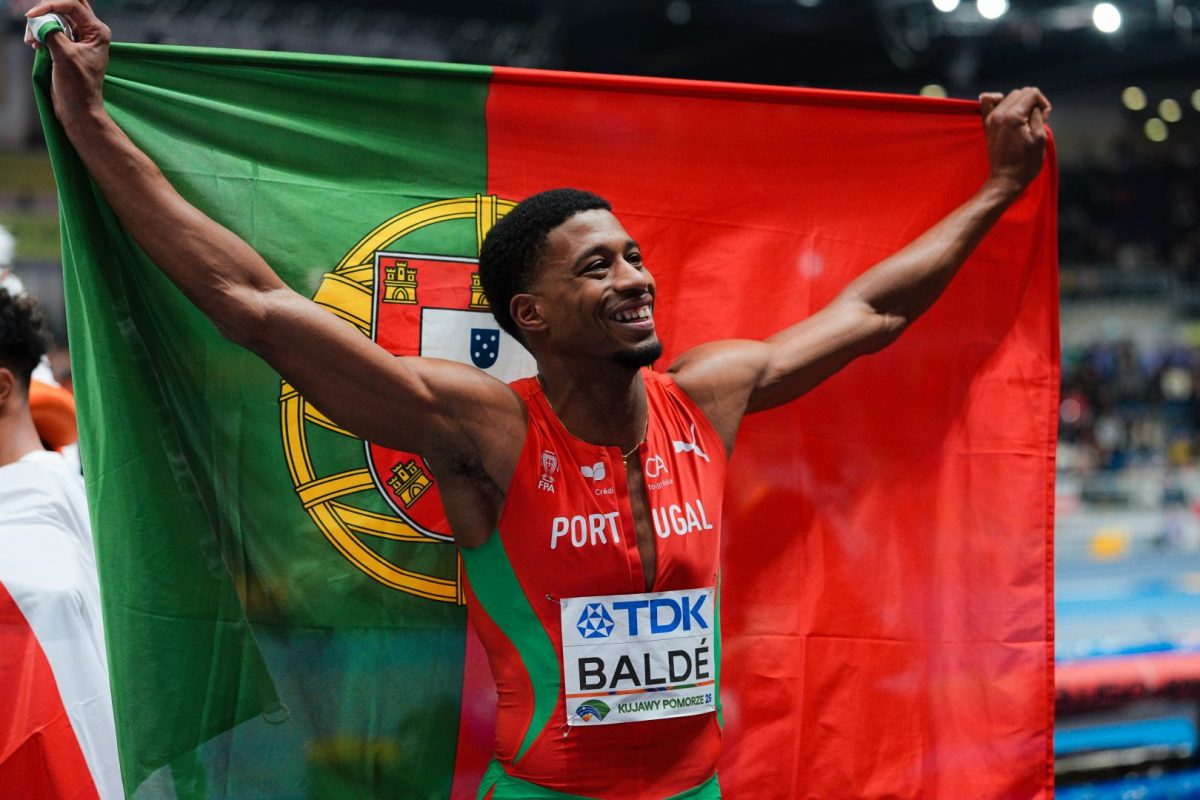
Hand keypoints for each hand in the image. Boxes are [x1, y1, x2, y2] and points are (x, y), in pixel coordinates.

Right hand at [23, 0, 110, 125]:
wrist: (78, 109)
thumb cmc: (78, 86)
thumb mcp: (64, 55)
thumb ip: (51, 31)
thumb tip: (38, 18)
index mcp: (98, 31)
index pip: (72, 4)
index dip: (49, 5)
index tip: (30, 16)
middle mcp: (91, 31)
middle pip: (67, 5)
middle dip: (48, 8)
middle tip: (34, 18)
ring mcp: (79, 37)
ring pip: (56, 15)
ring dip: (40, 23)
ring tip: (33, 42)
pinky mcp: (67, 44)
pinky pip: (51, 27)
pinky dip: (40, 32)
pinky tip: (34, 45)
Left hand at [978, 87, 1050, 196]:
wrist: (1006, 180)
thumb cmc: (1026, 163)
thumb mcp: (1040, 137)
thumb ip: (1038, 115)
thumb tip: (1034, 105)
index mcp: (1013, 116)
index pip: (1032, 92)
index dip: (1042, 103)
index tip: (1044, 119)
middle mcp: (999, 114)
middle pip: (1021, 93)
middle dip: (1032, 103)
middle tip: (1036, 121)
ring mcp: (990, 119)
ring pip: (1009, 97)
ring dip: (1020, 104)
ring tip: (1025, 121)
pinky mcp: (987, 125)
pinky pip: (987, 102)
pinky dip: (997, 100)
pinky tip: (1007, 109)